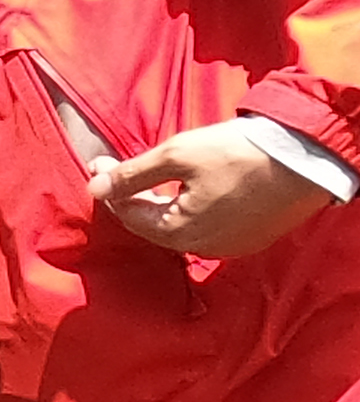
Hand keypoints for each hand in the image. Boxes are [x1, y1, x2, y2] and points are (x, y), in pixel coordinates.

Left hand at [88, 119, 332, 256]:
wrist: (307, 158)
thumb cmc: (239, 153)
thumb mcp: (178, 155)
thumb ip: (133, 174)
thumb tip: (93, 187)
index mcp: (179, 233)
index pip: (129, 215)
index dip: (110, 189)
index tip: (98, 164)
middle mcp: (202, 248)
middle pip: (153, 223)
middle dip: (131, 194)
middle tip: (114, 166)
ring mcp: (229, 246)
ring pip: (180, 226)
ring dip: (159, 202)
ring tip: (147, 176)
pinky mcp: (250, 237)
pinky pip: (207, 226)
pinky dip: (188, 208)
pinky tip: (186, 189)